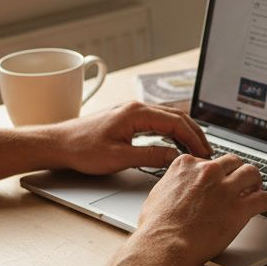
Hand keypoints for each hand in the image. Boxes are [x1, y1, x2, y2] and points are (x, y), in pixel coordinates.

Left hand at [48, 101, 210, 174]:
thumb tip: (175, 157)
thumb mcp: (119, 157)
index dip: (194, 139)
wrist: (58, 144)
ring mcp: (133, 112)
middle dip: (196, 134)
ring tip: (197, 150)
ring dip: (185, 133)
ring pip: (169, 118)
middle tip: (208, 153)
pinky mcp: (129, 119)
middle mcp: (137, 108)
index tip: (205, 154)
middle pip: (178, 117)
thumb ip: (150, 156)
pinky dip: (173, 132)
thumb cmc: (82, 149)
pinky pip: (159, 122)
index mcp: (137, 113)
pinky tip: (176, 144)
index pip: (177, 123)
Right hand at [132, 154, 266, 265]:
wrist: (163, 245)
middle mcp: (208, 171)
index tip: (218, 180)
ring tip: (256, 190)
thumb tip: (178, 188)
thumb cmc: (156, 227)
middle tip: (241, 183)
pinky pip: (264, 198)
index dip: (215, 172)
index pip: (208, 160)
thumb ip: (174, 184)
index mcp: (186, 165)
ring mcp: (225, 188)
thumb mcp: (158, 193)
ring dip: (255, 181)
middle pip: (233, 162)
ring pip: (252, 173)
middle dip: (237, 172)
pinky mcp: (239, 208)